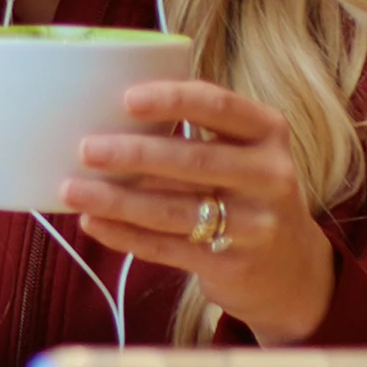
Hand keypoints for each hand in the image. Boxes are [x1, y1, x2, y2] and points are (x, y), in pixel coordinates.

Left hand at [61, 79, 335, 345]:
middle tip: (86, 148)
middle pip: (194, 160)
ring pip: (175, 209)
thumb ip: (200, 133)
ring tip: (73, 190)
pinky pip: (168, 247)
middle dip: (134, 154)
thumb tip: (111, 118)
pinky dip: (125, 235)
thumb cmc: (248, 193)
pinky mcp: (233, 263)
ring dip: (117, 200)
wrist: (292, 268)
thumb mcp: (244, 153)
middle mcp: (269, 175)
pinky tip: (93, 224)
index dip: (172, 99)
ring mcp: (255, 224)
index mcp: (268, 132)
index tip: (127, 98)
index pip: (219, 105)